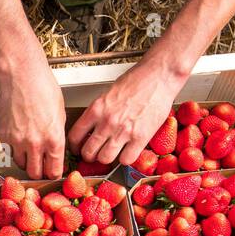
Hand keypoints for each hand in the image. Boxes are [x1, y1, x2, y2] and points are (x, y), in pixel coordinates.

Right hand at [0, 46, 65, 179]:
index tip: (52, 172)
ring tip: (28, 153)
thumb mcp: (60, 113)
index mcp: (54, 138)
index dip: (54, 173)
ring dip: (25, 162)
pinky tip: (18, 138)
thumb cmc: (42, 87)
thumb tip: (55, 147)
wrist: (21, 75)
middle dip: (39, 172)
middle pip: (35, 173)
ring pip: (20, 164)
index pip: (54, 170)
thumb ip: (56, 134)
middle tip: (40, 168)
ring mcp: (17, 141)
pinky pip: (9, 150)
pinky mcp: (4, 135)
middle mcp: (35, 143)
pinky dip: (13, 149)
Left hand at [68, 61, 187, 167]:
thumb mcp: (108, 94)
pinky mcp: (141, 137)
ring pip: (105, 159)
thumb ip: (99, 112)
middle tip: (94, 154)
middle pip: (88, 152)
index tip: (78, 148)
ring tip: (111, 154)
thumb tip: (92, 127)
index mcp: (96, 109)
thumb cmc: (137, 80)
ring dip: (107, 158)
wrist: (159, 76)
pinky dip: (126, 159)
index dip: (75, 146)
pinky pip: (126, 159)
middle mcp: (107, 121)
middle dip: (89, 156)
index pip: (75, 136)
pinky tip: (128, 151)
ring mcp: (123, 131)